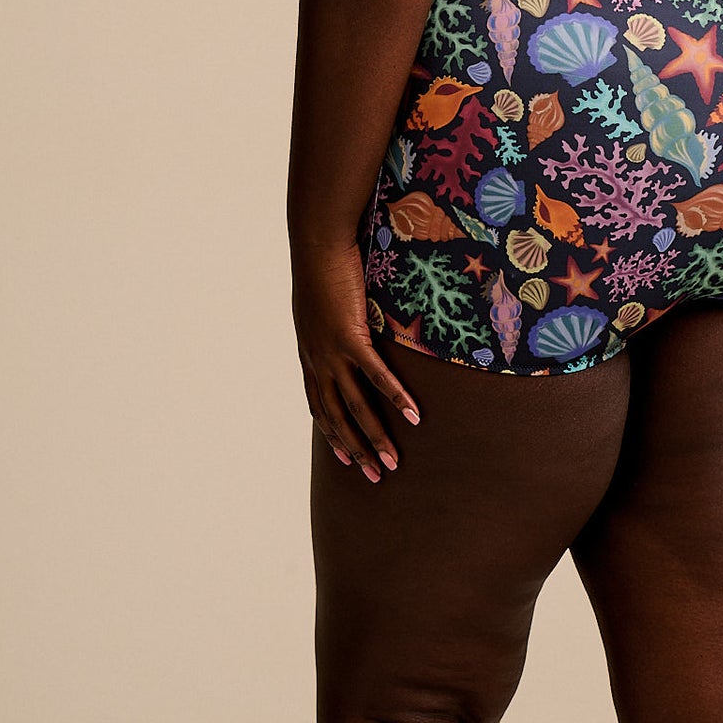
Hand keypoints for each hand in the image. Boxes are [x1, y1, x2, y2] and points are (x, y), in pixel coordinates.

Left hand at [291, 241, 420, 480]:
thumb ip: (332, 321)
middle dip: (355, 450)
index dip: (332, 436)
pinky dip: (395, 398)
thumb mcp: (321, 302)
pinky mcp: (350, 337)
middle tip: (376, 477)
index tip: (347, 460)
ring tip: (393, 463)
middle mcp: (317, 360)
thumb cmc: (322, 265)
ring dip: (375, 437)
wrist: (317, 245)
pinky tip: (413, 416)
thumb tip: (347, 322)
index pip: (318, 406)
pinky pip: (376, 376)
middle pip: (336, 417)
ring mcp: (332, 352)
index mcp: (309, 354)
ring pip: (355, 406)